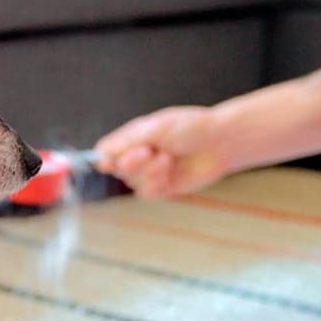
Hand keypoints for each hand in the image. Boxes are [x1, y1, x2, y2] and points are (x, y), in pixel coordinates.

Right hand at [93, 106, 230, 198]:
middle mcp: (138, 155)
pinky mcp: (162, 187)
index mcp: (132, 138)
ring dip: (150, 172)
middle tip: (149, 152)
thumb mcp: (154, 127)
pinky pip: (147, 193)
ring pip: (132, 182)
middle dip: (132, 163)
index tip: (110, 162)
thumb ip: (125, 142)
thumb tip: (100, 154)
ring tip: (168, 159)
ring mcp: (150, 172)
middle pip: (117, 169)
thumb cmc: (191, 127)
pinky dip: (157, 183)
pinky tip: (171, 172)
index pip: (105, 152)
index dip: (104, 159)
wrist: (221, 142)